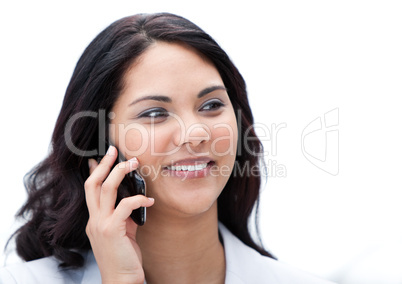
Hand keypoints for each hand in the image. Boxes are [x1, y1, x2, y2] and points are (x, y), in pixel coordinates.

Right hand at [84, 146, 153, 283]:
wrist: (121, 280)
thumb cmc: (123, 257)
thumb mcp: (122, 232)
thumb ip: (124, 216)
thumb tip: (134, 199)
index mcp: (95, 219)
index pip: (90, 189)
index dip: (94, 171)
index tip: (98, 157)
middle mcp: (94, 219)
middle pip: (93, 184)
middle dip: (104, 164)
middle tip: (114, 150)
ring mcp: (101, 224)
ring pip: (106, 189)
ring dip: (120, 172)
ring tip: (134, 163)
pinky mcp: (112, 230)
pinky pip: (125, 206)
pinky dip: (139, 199)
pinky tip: (150, 200)